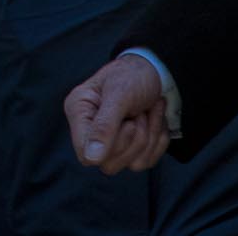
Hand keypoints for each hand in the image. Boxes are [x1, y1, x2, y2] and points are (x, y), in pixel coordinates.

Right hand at [64, 56, 170, 174]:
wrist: (157, 73)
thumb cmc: (132, 76)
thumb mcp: (119, 95)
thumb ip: (104, 126)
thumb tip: (91, 158)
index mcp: (79, 113)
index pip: (85, 153)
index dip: (109, 146)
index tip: (127, 123)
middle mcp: (91, 131)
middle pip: (109, 164)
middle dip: (134, 139)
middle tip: (138, 112)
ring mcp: (112, 142)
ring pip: (132, 164)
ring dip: (149, 135)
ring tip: (147, 110)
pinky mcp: (131, 148)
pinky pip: (147, 161)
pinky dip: (157, 139)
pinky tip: (154, 119)